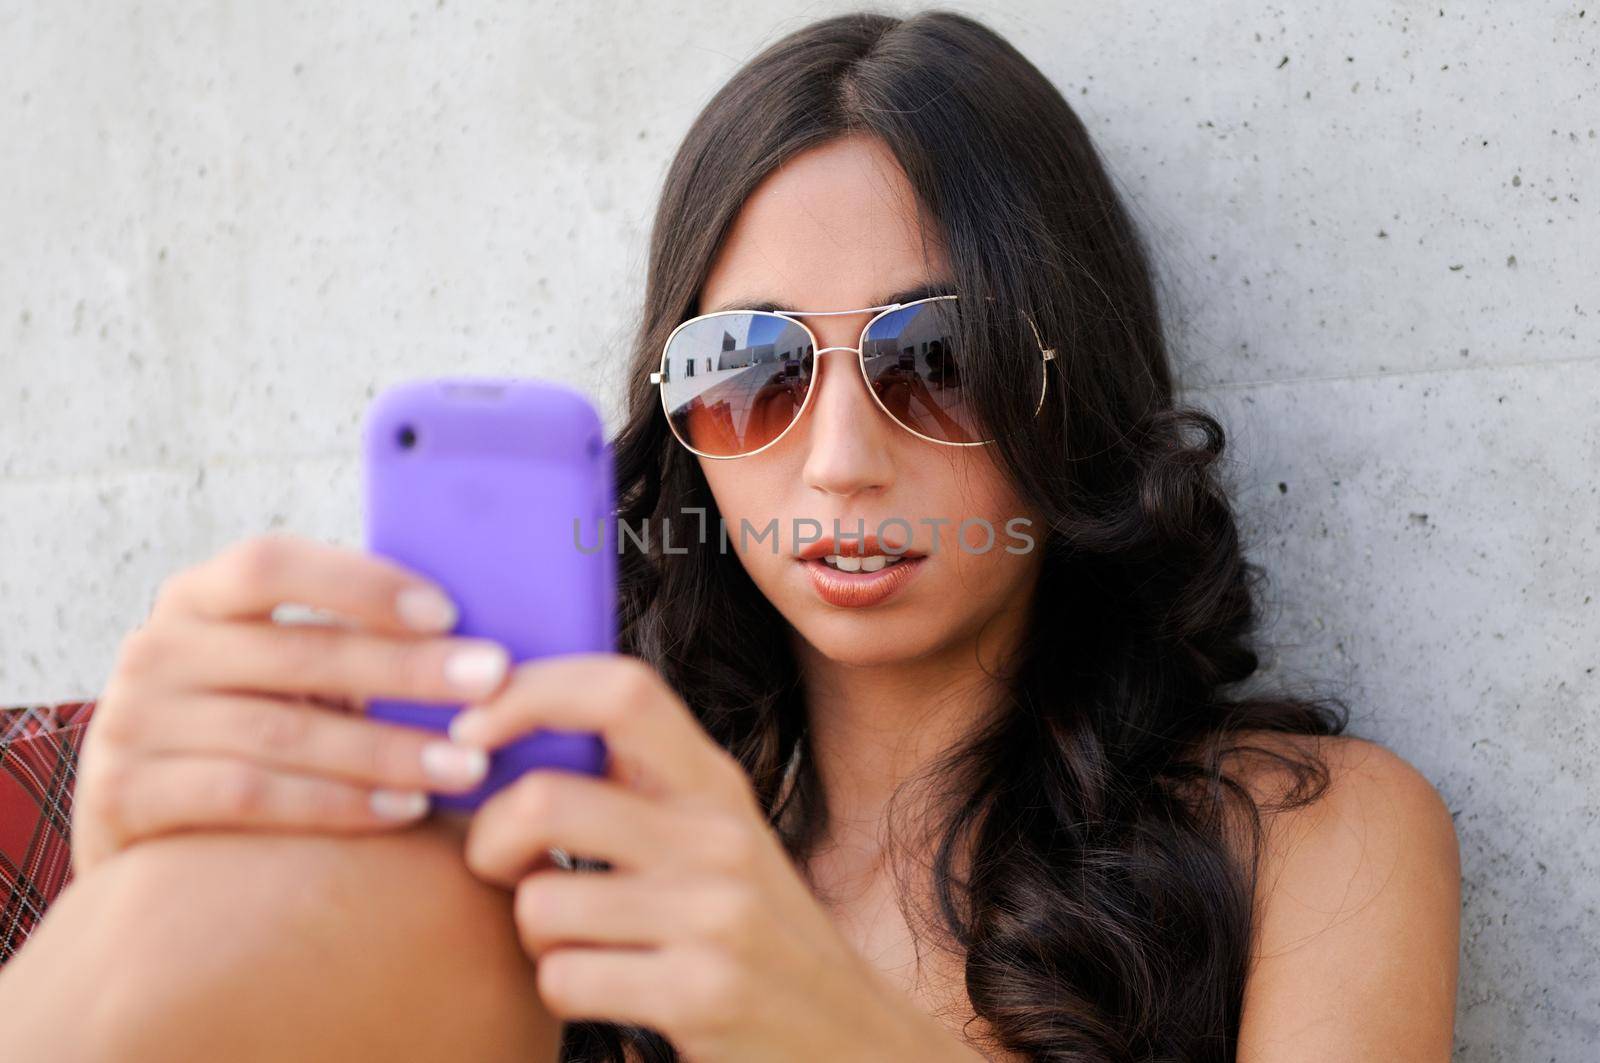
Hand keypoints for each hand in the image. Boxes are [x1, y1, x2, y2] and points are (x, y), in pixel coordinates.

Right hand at [73, 533, 516, 875]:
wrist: (146, 829)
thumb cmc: (250, 727)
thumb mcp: (279, 668)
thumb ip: (344, 641)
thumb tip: (470, 632)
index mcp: (197, 595)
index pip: (272, 563)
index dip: (360, 583)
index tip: (448, 611)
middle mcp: (155, 648)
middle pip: (297, 652)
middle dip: (407, 669)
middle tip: (491, 683)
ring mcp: (131, 722)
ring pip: (284, 731)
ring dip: (388, 749)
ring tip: (467, 763)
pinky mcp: (123, 796)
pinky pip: (249, 796)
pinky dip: (336, 803)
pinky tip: (403, 809)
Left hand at [452, 653, 980, 1061]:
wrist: (854, 1042)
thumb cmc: (755, 937)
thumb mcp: (717, 842)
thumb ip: (640, 788)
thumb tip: (508, 725)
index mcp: (716, 784)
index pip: (621, 688)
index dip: (530, 691)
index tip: (474, 729)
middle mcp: (719, 836)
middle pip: (544, 800)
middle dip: (489, 842)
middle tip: (503, 868)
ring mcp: (714, 915)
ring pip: (539, 901)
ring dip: (535, 936)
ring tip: (581, 944)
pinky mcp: (700, 995)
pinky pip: (563, 979)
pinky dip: (563, 991)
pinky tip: (613, 992)